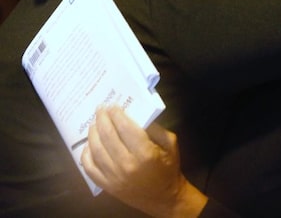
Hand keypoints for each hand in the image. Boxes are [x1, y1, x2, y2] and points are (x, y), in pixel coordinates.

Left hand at [81, 107, 206, 217]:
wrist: (164, 197)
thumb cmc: (169, 168)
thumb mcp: (170, 144)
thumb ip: (155, 128)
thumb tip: (136, 115)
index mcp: (146, 153)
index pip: (126, 128)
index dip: (117, 115)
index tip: (113, 106)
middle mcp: (127, 165)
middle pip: (108, 136)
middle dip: (102, 119)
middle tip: (100, 110)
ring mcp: (114, 177)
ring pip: (96, 150)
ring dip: (93, 134)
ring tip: (94, 124)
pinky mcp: (107, 185)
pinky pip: (90, 168)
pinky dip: (86, 154)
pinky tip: (89, 145)